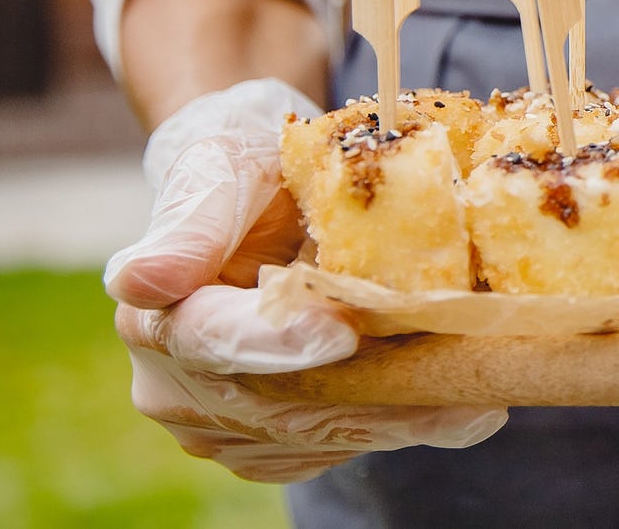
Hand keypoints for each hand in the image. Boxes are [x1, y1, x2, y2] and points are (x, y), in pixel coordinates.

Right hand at [105, 80, 505, 481]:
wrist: (259, 203)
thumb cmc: (240, 171)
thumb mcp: (217, 171)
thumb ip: (188, 225)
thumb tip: (138, 282)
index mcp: (154, 320)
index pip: (212, 342)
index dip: (279, 343)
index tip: (343, 332)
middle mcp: (177, 389)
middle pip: (283, 404)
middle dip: (372, 392)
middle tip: (459, 382)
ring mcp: (228, 426)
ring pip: (326, 436)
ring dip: (405, 416)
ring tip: (479, 392)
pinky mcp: (277, 445)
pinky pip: (346, 446)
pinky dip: (408, 426)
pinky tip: (465, 407)